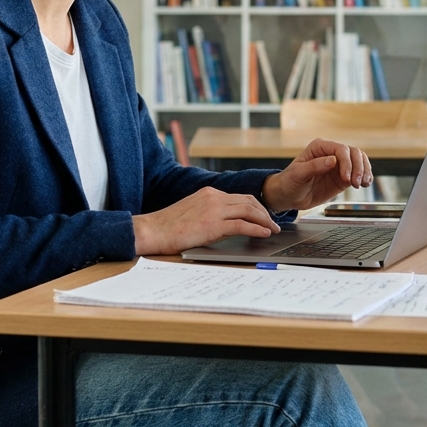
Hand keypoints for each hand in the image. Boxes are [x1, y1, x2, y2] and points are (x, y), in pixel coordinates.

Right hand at [132, 186, 279, 255]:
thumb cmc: (167, 227)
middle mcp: (213, 197)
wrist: (152, 230)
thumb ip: (209, 212)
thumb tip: (225, 223)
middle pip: (248, 201)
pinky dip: (257, 228)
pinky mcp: (213, 224)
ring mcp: (214, 209)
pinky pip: (242, 224)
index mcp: (208, 193)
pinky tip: (264, 233)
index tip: (264, 216)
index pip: (239, 197)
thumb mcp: (192, 212)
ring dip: (265, 220)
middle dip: (264, 213)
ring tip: (273, 230)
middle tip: (274, 223)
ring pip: (249, 210)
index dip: (255, 207)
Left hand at [261, 139, 372, 212]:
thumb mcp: (298, 174)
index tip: (345, 178)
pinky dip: (365, 177)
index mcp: (319, 147)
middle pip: (354, 153)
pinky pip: (358, 173)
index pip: (340, 149)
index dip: (346, 162)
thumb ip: (315, 166)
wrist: (288, 196)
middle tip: (356, 183)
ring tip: (363, 184)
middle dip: (358, 167)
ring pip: (359, 161)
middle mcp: (331, 153)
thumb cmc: (289, 182)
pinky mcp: (343, 177)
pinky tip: (365, 184)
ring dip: (365, 171)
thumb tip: (333, 160)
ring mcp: (338, 165)